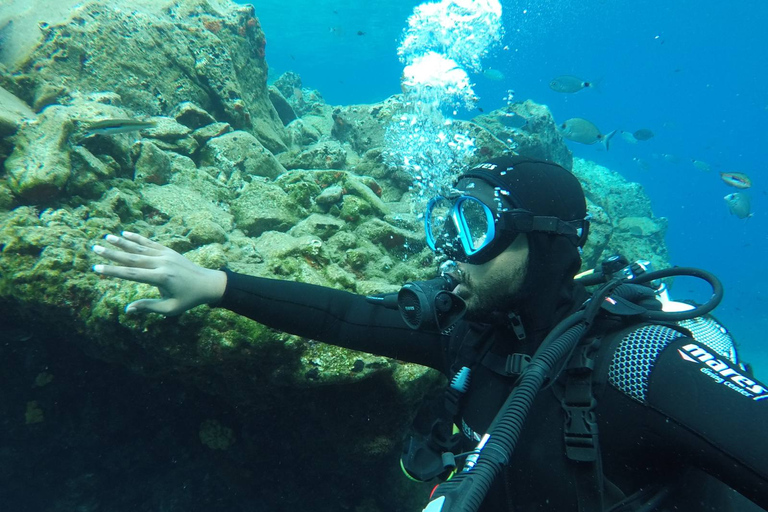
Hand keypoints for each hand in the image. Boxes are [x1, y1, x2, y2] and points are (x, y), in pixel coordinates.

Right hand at [92, 231, 226, 315]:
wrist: (209, 284)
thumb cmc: (189, 299)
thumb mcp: (170, 308)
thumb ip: (149, 306)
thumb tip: (127, 309)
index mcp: (161, 278)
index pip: (132, 274)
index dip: (113, 271)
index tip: (97, 268)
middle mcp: (162, 263)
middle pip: (132, 258)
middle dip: (112, 253)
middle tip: (95, 248)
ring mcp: (166, 255)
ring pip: (140, 247)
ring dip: (122, 242)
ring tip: (106, 237)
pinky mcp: (169, 251)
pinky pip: (150, 243)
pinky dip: (138, 238)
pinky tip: (125, 233)